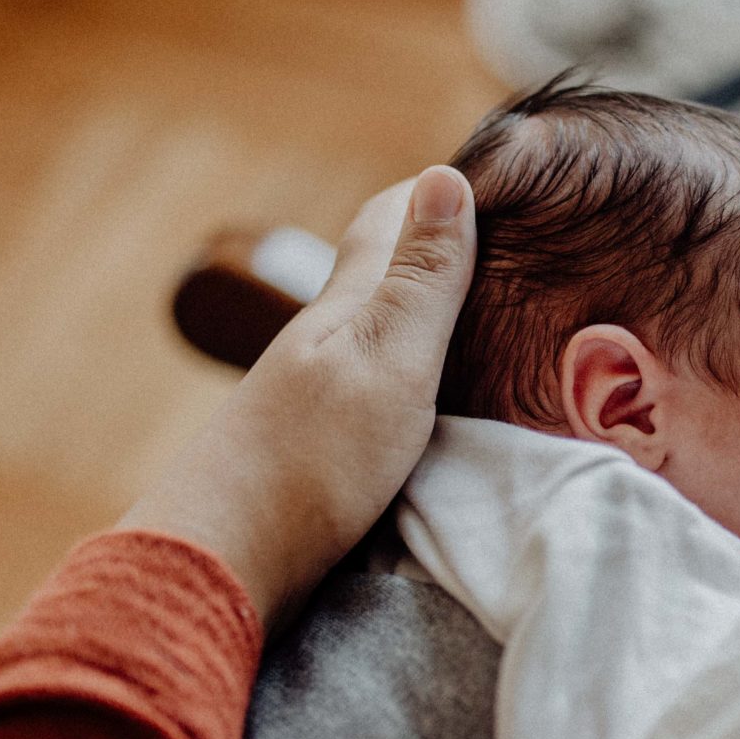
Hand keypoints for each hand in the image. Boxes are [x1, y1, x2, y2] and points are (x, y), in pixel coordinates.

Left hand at [124, 165, 476, 628]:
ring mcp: (319, 392)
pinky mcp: (321, 446)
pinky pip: (382, 384)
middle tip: (512, 253)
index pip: (389, 216)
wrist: (227, 562)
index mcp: (344, 303)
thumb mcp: (388, 361)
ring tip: (494, 322)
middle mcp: (327, 336)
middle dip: (442, 249)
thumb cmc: (310, 461)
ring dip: (433, 314)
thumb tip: (446, 177)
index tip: (503, 184)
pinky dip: (421, 374)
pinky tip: (445, 400)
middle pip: (385, 269)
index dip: (439, 192)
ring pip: (383, 327)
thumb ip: (421, 282)